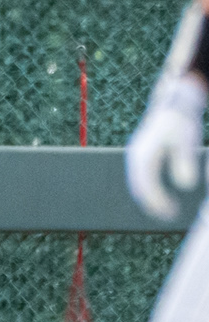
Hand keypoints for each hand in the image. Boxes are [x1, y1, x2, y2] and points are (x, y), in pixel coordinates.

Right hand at [126, 75, 206, 220]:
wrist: (173, 104)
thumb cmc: (180, 121)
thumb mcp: (186, 140)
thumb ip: (184, 162)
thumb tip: (186, 185)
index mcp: (142, 154)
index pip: (145, 184)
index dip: (156, 201)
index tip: (170, 213)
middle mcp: (135, 157)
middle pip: (136, 188)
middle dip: (151, 205)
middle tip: (168, 217)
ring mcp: (136, 158)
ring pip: (137, 185)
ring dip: (148, 200)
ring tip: (165, 212)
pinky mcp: (142, 158)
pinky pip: (141, 180)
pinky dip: (149, 191)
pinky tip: (163, 199)